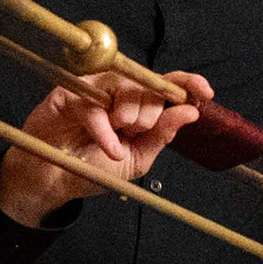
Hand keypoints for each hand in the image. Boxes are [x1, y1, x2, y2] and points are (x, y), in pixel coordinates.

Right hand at [0, 68, 212, 228]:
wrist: (57, 180)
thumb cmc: (95, 166)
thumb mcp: (138, 157)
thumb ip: (163, 134)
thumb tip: (191, 112)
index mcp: (138, 103)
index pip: (167, 83)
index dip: (188, 83)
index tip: (205, 92)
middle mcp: (118, 90)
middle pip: (151, 86)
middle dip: (149, 116)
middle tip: (132, 133)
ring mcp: (94, 88)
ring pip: (127, 88)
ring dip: (130, 118)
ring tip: (118, 137)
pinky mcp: (69, 93)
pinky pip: (96, 106)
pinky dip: (105, 132)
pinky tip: (109, 148)